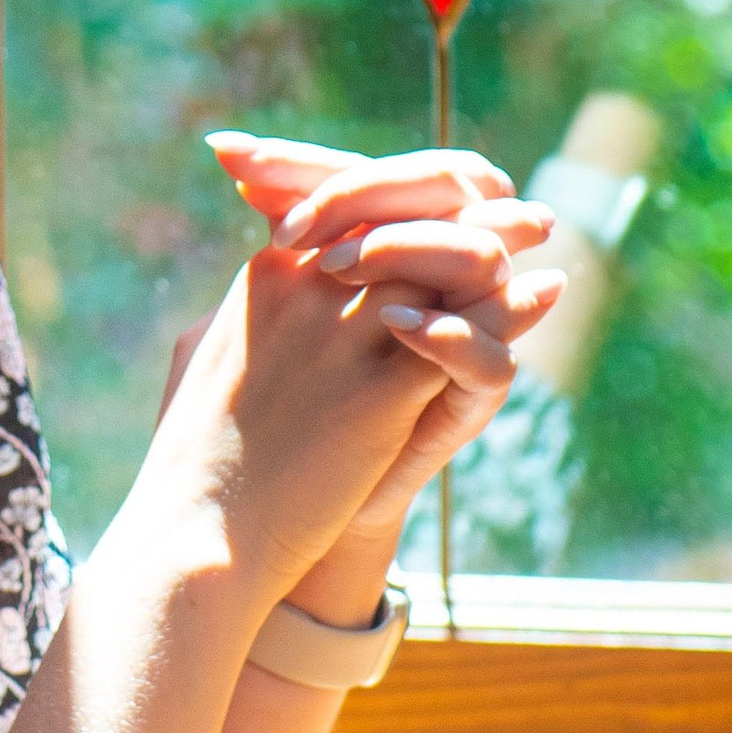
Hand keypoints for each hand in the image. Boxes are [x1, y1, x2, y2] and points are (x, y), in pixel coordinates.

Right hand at [164, 134, 566, 590]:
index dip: (414, 199)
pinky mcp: (379, 394)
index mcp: (268, 276)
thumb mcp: (206, 352)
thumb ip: (250, 306)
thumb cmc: (193, 457)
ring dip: (499, 244)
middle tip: (526, 211)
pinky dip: (505, 312)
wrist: (195, 533)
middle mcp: (306, 289)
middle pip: (406, 215)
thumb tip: (273, 272)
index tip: (460, 203)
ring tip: (539, 233)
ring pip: (443, 257)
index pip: (357, 205)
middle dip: (472, 207)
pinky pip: (464, 334)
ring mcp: (343, 336)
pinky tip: (539, 296)